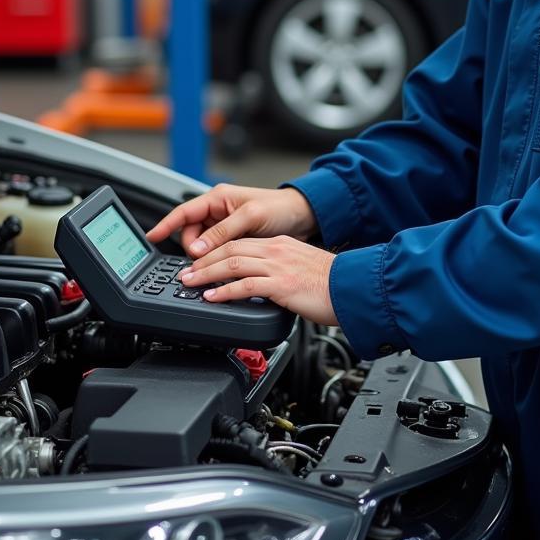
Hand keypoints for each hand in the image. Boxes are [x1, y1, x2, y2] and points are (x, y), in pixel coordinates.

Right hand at [146, 184, 318, 257]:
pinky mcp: (234, 239)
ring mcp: (226, 226)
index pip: (183, 212)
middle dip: (193, 247)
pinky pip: (216, 251)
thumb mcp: (251, 217)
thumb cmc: (280, 208)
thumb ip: (223, 231)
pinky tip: (222, 266)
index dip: (166, 224)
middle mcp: (218, 211)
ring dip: (206, 255)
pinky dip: (216, 259)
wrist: (303, 217)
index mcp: (218, 198)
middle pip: (190, 233)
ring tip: (217, 263)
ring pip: (202, 245)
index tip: (152, 237)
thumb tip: (198, 248)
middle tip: (202, 260)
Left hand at [180, 236, 338, 325]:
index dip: (216, 251)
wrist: (353, 288)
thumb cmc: (333, 284)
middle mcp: (277, 251)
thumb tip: (264, 285)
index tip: (201, 262)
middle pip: (231, 249)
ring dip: (207, 273)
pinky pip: (246, 285)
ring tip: (191, 282)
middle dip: (204, 260)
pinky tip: (213, 297)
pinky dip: (225, 291)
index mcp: (281, 245)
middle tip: (186, 271)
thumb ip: (281, 272)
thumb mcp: (302, 269)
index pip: (240, 242)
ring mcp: (279, 266)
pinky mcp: (281, 284)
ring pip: (233, 263)